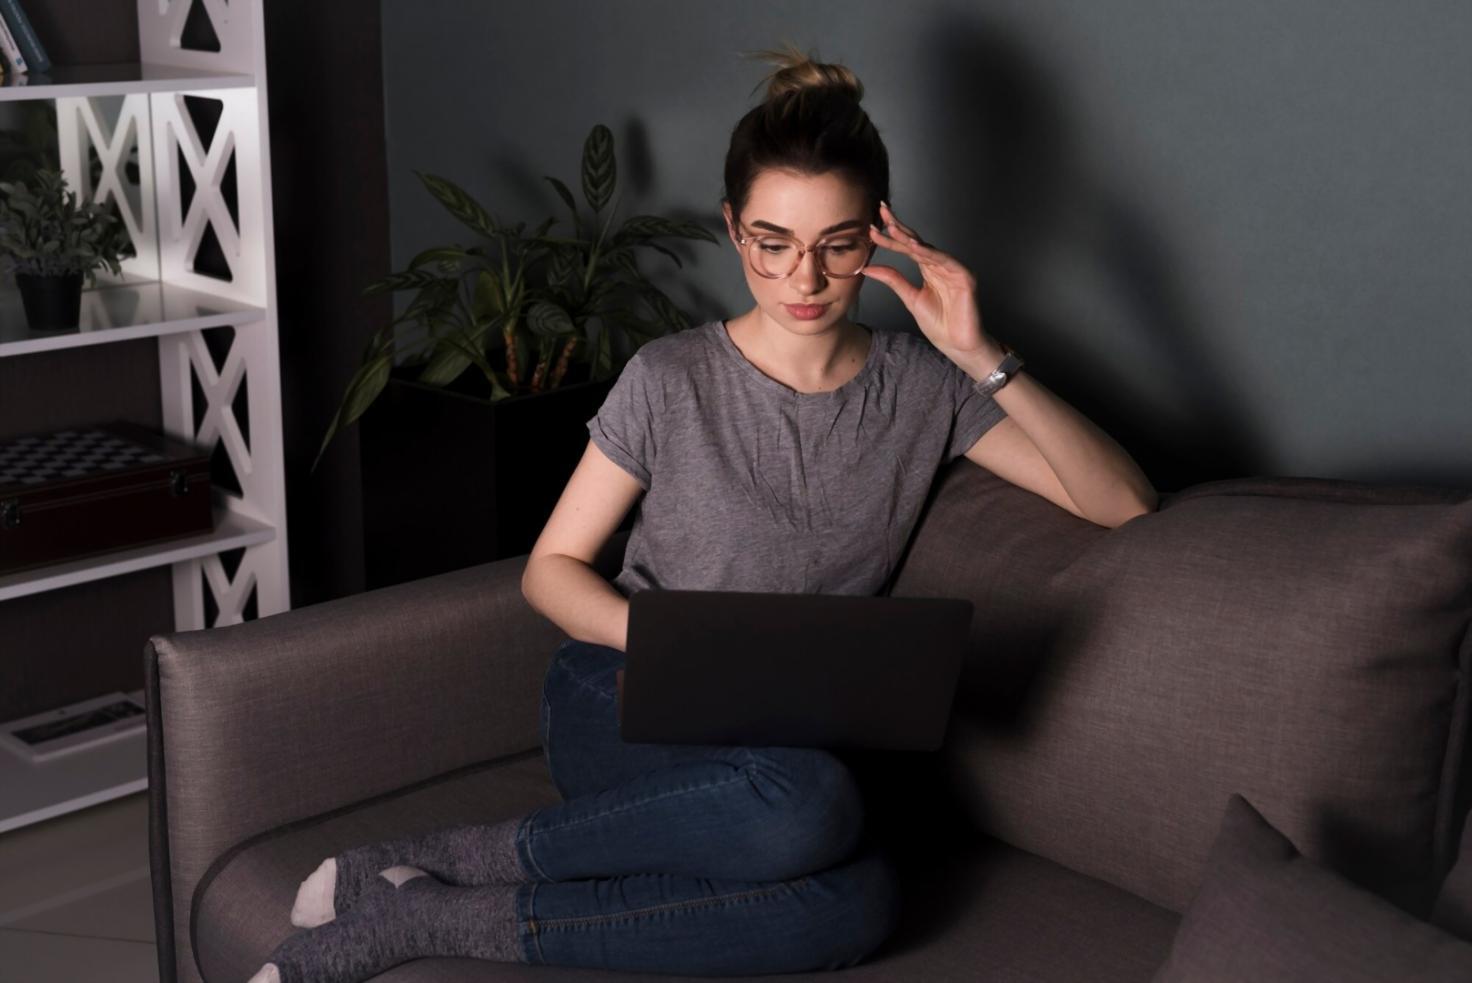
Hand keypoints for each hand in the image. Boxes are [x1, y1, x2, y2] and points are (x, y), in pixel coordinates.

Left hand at [861, 201, 1002, 368]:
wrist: (958, 345)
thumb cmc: (941, 325)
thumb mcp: (911, 299)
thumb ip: (893, 280)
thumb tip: (869, 267)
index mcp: (929, 269)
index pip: (907, 248)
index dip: (890, 237)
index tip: (871, 229)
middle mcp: (941, 265)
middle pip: (917, 241)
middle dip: (899, 227)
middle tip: (881, 212)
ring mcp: (953, 269)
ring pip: (928, 249)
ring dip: (910, 238)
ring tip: (892, 228)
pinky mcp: (964, 277)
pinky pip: (945, 262)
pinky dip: (930, 254)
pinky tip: (915, 247)